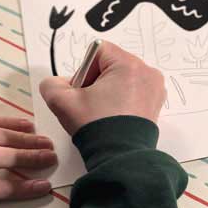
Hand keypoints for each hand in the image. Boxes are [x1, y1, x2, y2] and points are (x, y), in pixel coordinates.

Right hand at [40, 42, 165, 135]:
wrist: (119, 156)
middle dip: (97, 81)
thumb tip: (57, 83)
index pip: (99, 51)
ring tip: (103, 112)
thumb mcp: (62, 102)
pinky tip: (115, 116)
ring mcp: (155, 88)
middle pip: (112, 64)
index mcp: (129, 65)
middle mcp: (147, 72)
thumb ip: (51, 84)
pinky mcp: (156, 102)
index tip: (83, 90)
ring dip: (109, 91)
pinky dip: (123, 100)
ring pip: (123, 78)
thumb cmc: (97, 127)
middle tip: (91, 103)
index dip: (85, 70)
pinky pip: (135, 91)